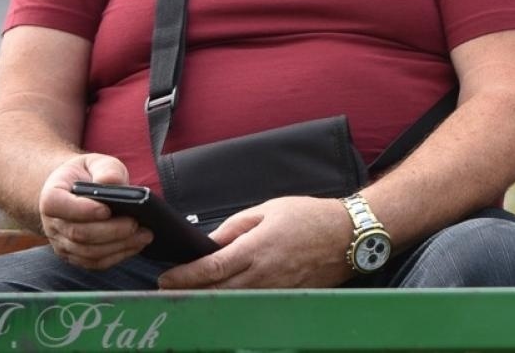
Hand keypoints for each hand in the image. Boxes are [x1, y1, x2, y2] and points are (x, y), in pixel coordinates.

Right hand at [39, 154, 149, 269]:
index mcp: (52, 196)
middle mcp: (53, 223)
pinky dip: (117, 256)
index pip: (58, 206)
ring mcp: (62, 243)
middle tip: (136, 224)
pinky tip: (136, 245)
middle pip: (78, 234)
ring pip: (87, 252)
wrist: (74, 190)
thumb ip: (106, 169)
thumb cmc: (88, 174)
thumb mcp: (96, 163)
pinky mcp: (75, 256)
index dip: (82, 210)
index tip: (107, 210)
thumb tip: (113, 182)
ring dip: (118, 246)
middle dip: (110, 231)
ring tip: (145, 235)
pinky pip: (94, 263)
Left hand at [158, 196, 352, 289]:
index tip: (166, 278)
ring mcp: (273, 290)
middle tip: (170, 291)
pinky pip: (252, 304)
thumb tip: (210, 243)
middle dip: (188, 294)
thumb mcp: (269, 209)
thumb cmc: (310, 217)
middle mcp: (262, 275)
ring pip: (231, 303)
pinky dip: (234, 303)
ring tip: (192, 295)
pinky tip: (225, 297)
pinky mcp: (284, 299)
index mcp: (255, 249)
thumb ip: (236, 226)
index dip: (184, 277)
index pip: (210, 269)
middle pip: (215, 294)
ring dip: (209, 300)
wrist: (348, 236)